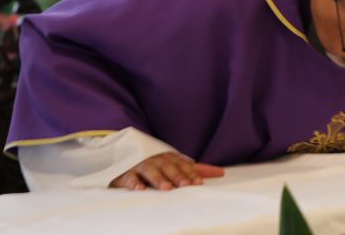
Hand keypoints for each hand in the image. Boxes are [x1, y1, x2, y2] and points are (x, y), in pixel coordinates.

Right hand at [110, 152, 224, 189]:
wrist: (124, 156)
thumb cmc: (155, 164)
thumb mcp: (174, 165)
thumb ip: (195, 169)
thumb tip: (220, 172)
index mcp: (168, 157)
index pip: (182, 164)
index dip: (190, 173)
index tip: (199, 183)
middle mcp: (156, 159)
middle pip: (168, 166)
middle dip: (178, 175)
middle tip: (186, 185)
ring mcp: (140, 165)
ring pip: (150, 170)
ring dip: (158, 178)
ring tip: (167, 188)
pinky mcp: (125, 172)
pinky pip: (129, 177)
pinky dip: (134, 182)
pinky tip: (140, 189)